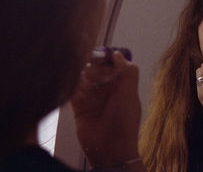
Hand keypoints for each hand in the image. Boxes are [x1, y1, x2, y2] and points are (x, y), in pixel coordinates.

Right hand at [71, 51, 140, 167]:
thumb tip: (117, 53)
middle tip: (89, 68)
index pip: (112, 64)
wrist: (110, 149)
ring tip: (83, 81)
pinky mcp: (79, 106)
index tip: (99, 52)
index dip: (106, 57)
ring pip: (83, 78)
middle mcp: (106, 89)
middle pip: (96, 69)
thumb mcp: (129, 94)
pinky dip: (73, 87)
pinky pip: (73, 91)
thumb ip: (127, 72)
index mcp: (120, 85)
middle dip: (92, 66)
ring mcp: (92, 97)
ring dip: (81, 76)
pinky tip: (76, 88)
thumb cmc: (124, 121)